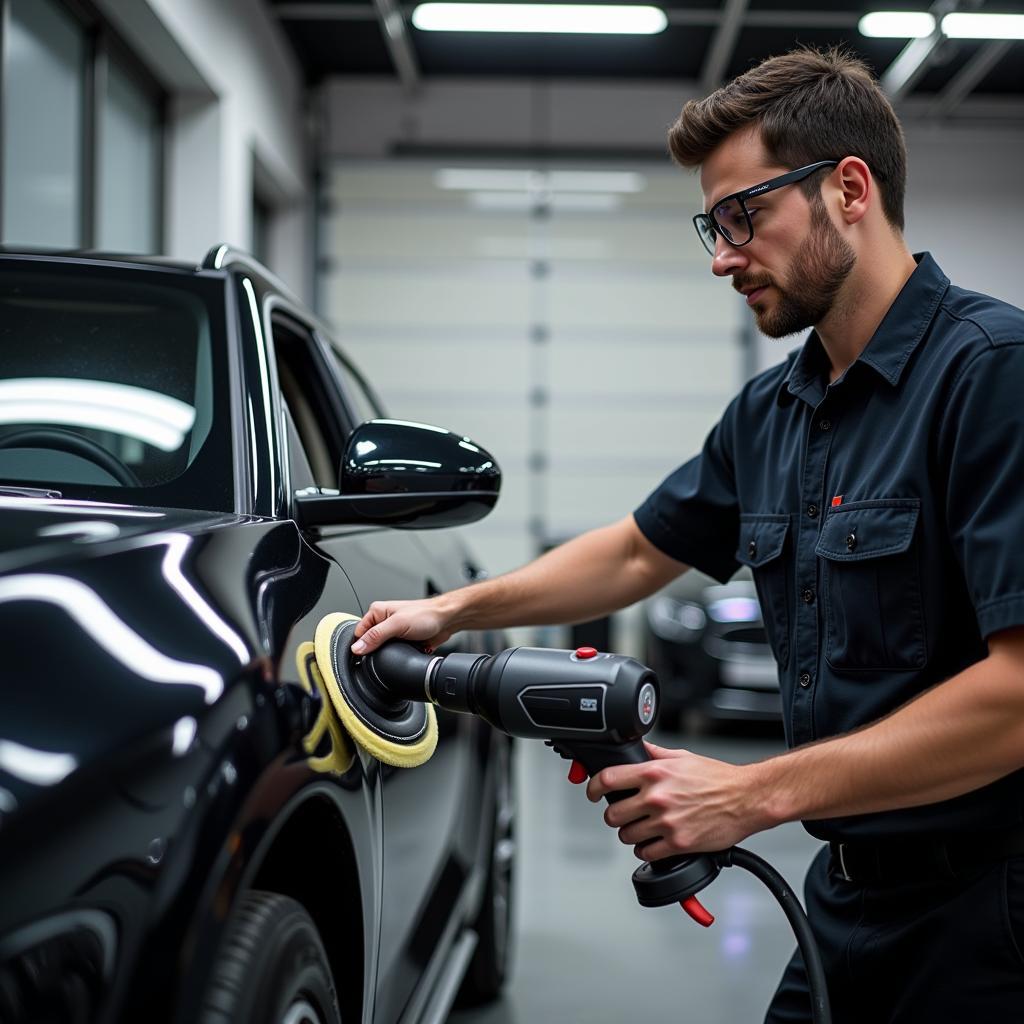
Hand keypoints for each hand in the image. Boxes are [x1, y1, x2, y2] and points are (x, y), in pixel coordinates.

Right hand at [350, 598, 453, 654]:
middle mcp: (383, 621)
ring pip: (382, 650)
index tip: (363, 655)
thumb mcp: (397, 625)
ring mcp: (392, 632)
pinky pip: (394, 653)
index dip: (360, 645)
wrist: (446, 620)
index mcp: (377, 612)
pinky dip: (398, 656)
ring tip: (398, 650)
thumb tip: (357, 648)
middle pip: (369, 643)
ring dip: (389, 654)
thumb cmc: (426, 615)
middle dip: (376, 651)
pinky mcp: (401, 641)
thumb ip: (376, 636)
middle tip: (387, 651)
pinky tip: (404, 653)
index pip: (359, 633)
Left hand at [585, 741, 768, 860]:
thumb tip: (638, 748)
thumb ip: (655, 754)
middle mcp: (656, 796)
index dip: (593, 788)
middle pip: (612, 813)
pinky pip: (646, 853)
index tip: (592, 793)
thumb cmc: (718, 778)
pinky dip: (646, 850)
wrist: (746, 799)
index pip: (608, 779)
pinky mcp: (678, 843)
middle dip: (615, 815)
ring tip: (641, 829)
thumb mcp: (682, 757)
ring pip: (627, 835)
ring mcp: (666, 821)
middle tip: (623, 815)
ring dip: (630, 834)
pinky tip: (653, 843)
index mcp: (654, 772)